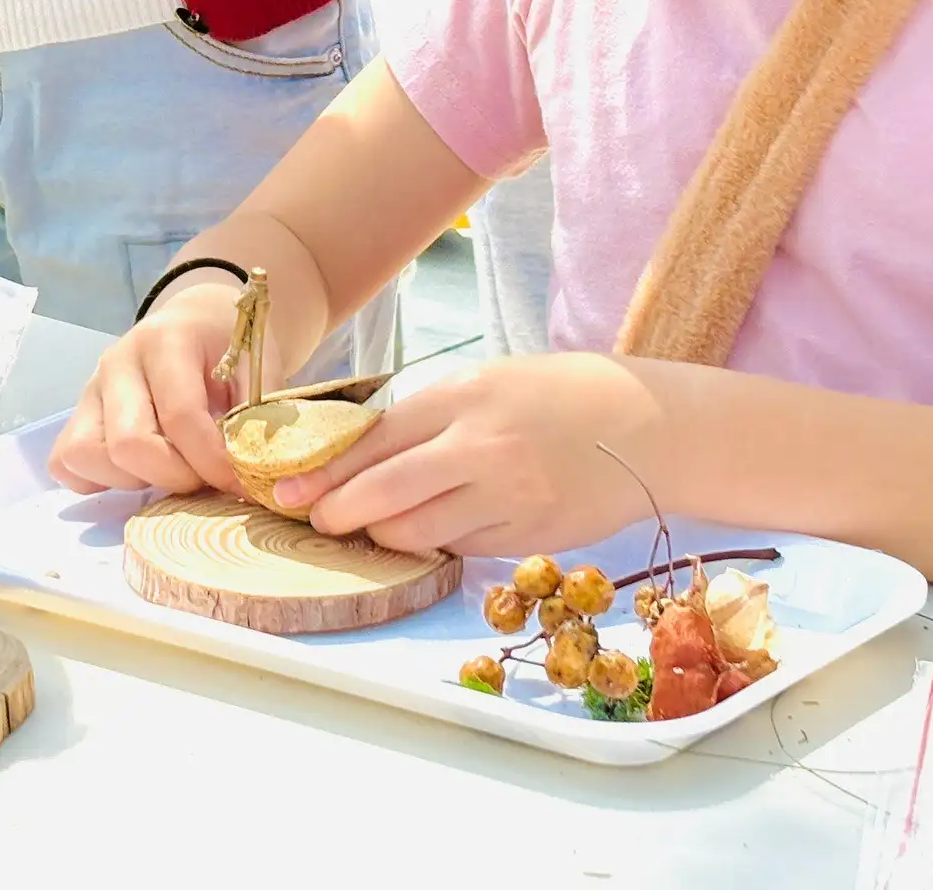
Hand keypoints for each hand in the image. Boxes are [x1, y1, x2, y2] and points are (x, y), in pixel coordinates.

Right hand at [48, 277, 247, 497]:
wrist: (199, 319)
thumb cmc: (232, 345)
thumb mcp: (259, 368)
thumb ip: (260, 418)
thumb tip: (260, 478)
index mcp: (165, 341)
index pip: (180, 416)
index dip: (214, 462)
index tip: (244, 483)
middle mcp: (117, 362)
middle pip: (128, 443)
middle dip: (175, 476)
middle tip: (205, 477)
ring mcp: (91, 388)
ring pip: (87, 455)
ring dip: (134, 480)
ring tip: (171, 471)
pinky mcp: (79, 413)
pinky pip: (67, 462)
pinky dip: (99, 480)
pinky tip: (138, 472)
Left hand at [275, 353, 668, 557]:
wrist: (645, 425)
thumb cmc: (556, 394)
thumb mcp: (485, 383)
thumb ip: (426, 418)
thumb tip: (360, 455)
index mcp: (463, 401)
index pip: (374, 443)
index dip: (324, 472)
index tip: (287, 488)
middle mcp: (480, 451)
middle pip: (384, 495)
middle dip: (338, 513)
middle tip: (318, 519)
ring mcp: (506, 500)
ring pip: (417, 534)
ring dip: (383, 534)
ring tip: (373, 525)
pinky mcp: (527, 537)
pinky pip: (460, 548)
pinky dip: (435, 542)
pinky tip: (430, 529)